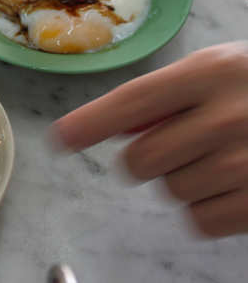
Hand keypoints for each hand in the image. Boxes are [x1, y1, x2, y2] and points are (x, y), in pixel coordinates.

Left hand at [51, 42, 247, 236]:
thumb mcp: (217, 70)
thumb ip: (165, 95)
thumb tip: (114, 127)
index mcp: (209, 74)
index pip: (131, 102)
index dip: (90, 123)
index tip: (61, 139)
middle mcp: (226, 117)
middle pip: (139, 161)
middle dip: (148, 157)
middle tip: (181, 142)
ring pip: (170, 193)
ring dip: (183, 180)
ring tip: (220, 156)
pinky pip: (201, 221)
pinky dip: (207, 208)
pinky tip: (232, 183)